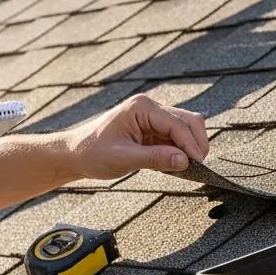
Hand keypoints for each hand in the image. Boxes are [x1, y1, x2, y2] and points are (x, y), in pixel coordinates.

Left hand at [62, 94, 208, 180]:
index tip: (199, 164)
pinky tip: (179, 164)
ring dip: (190, 146)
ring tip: (190, 167)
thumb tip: (185, 161)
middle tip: (199, 167)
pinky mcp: (152, 129)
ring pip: (185, 127)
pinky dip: (181, 149)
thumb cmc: (93, 152)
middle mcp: (149, 107)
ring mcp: (152, 116)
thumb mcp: (124, 158)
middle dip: (196, 143)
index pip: (177, 124)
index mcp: (141, 107)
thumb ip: (155, 159)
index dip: (191, 144)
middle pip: (188, 120)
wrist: (75, 154)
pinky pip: (175, 137)